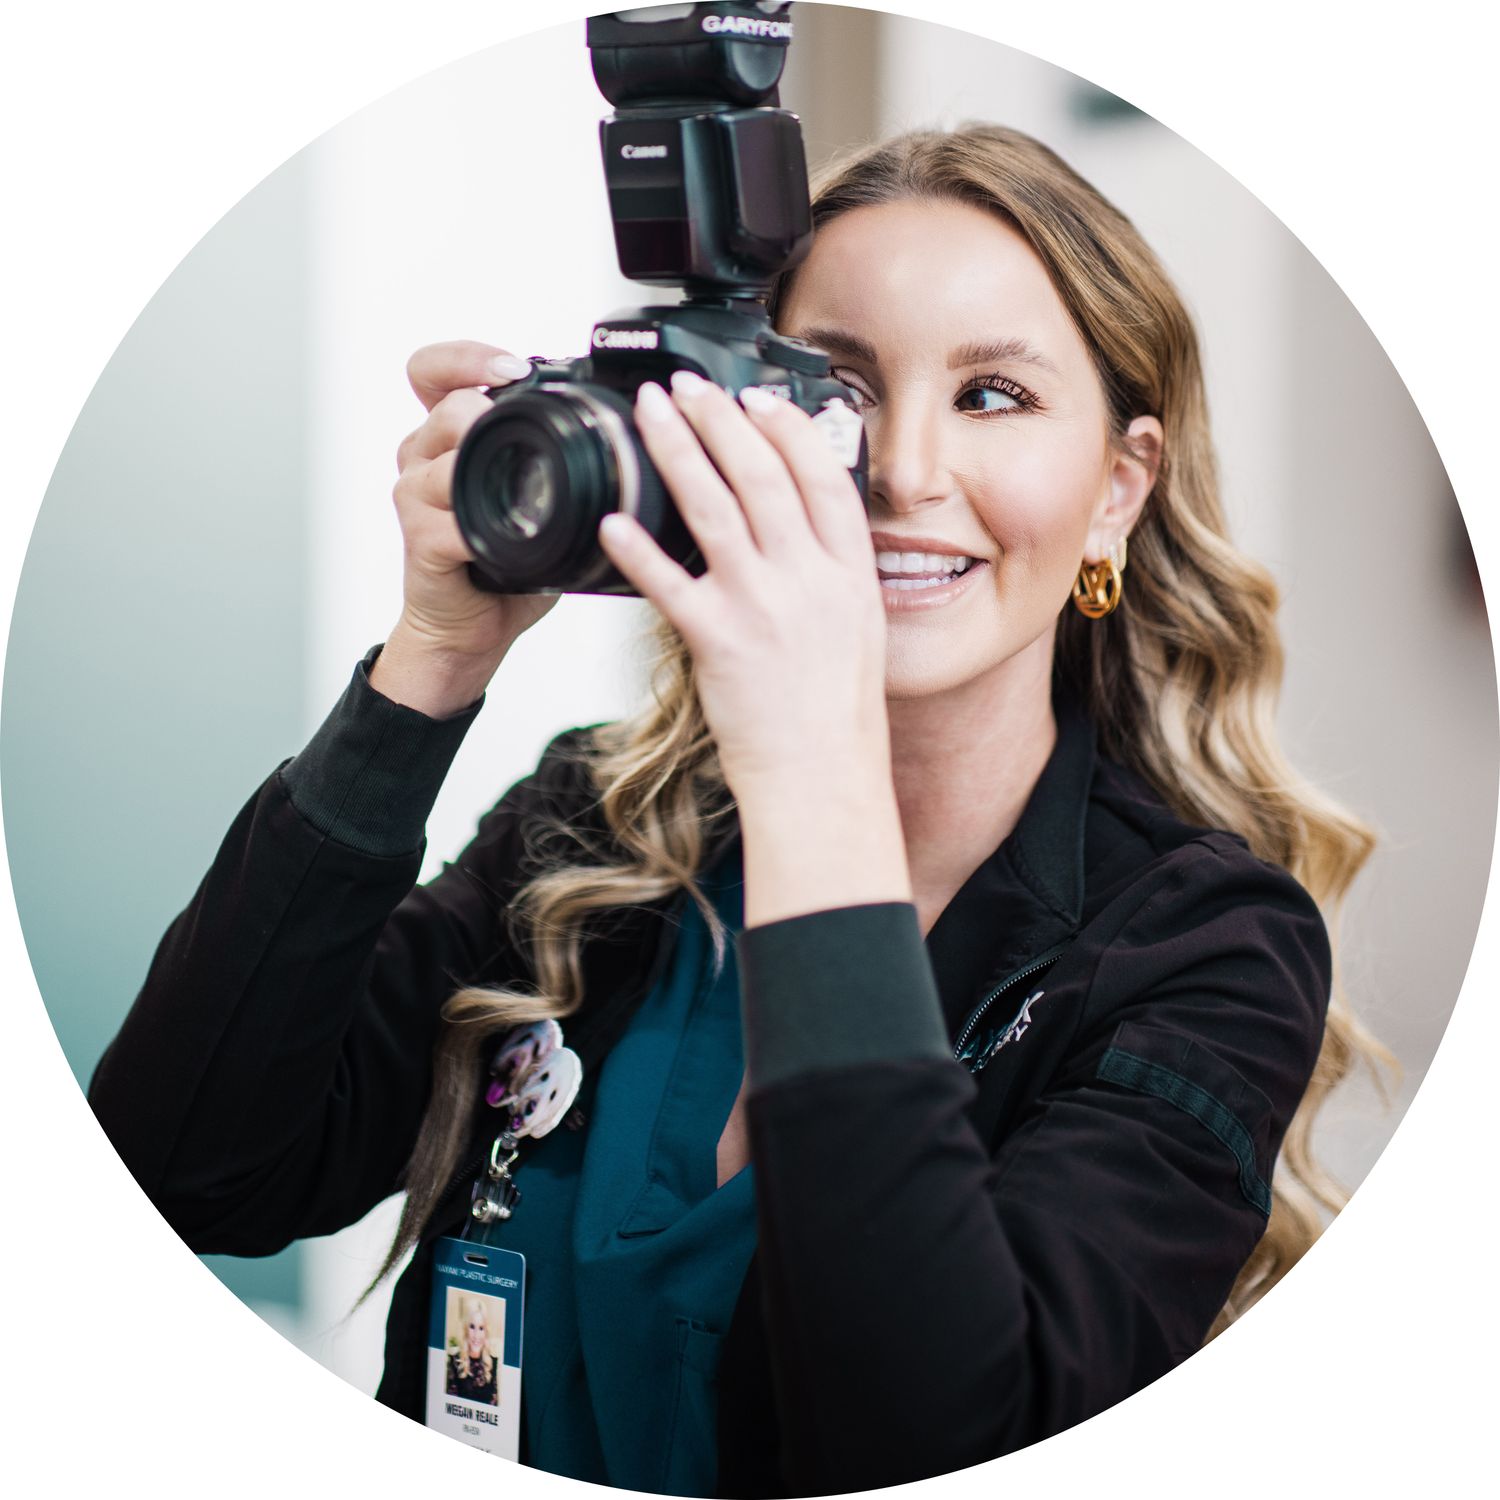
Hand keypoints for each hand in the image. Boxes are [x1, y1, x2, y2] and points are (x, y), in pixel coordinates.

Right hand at [374, 341, 559, 715]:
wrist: (471, 628)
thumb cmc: (504, 564)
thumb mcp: (535, 499)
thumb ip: (559, 463)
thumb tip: (632, 439)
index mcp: (448, 437)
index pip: (433, 369)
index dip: (467, 357)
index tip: (513, 369)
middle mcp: (423, 456)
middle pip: (444, 401)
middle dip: (486, 400)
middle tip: (526, 411)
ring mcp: (417, 495)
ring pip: (444, 452)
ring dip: (486, 455)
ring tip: (524, 474)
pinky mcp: (420, 537)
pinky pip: (450, 516)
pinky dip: (485, 522)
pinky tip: (512, 535)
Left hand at [598, 372, 910, 923]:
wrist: (822, 775)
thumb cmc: (836, 713)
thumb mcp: (856, 627)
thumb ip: (828, 570)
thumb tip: (796, 524)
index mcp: (846, 572)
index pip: (818, 476)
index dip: (785, 427)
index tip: (757, 397)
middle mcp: (807, 578)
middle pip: (760, 475)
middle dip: (719, 419)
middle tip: (686, 387)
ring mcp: (763, 606)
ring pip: (714, 508)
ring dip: (678, 451)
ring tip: (650, 415)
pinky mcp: (718, 640)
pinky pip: (670, 583)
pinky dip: (638, 548)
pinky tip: (612, 520)